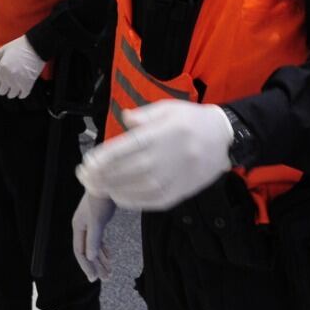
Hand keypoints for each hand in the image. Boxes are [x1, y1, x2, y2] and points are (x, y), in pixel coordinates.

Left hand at [0, 35, 45, 98]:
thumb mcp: (3, 50)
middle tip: (4, 87)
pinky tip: (20, 92)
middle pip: (2, 90)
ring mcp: (19, 81)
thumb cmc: (20, 46)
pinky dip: (21, 94)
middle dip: (2, 89)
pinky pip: (23, 94)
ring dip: (11, 93)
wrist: (35, 46)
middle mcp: (8, 77)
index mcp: (1, 69)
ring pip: (12, 94)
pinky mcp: (29, 83)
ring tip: (12, 90)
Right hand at [71, 192, 116, 281]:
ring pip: (93, 246)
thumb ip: (93, 239)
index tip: (94, 279)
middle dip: (96, 265)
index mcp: (78, 227)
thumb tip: (90, 257)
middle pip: (87, 251)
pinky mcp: (98, 220)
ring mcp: (89, 224)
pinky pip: (98, 240)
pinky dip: (103, 249)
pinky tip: (109, 257)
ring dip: (101, 259)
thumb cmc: (100, 200)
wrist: (107, 182)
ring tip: (109, 271)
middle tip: (105, 278)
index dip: (86, 266)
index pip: (80, 252)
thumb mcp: (97, 221)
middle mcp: (82, 227)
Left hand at [76, 101, 232, 210]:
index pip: (125, 148)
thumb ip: (143, 115)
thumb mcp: (167, 108)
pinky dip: (133, 201)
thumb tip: (125, 118)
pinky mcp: (180, 191)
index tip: (87, 162)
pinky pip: (152, 200)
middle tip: (85, 177)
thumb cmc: (191, 120)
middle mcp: (165, 156)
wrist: (224, 137)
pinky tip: (119, 197)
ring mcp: (174, 176)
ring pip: (137, 188)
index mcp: (160, 133)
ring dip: (113, 189)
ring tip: (98, 187)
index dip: (103, 157)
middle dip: (102, 175)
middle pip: (127, 170)